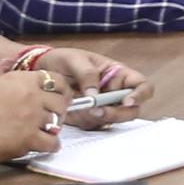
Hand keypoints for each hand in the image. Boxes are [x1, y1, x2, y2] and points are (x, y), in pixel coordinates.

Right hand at [0, 61, 65, 170]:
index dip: (60, 90)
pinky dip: (50, 146)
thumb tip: (28, 94)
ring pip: (59, 122)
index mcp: (21, 79)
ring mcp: (32, 117)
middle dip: (60, 110)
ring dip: (53, 128)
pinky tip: (43, 146)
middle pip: (62, 101)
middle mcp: (31, 95)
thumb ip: (15, 88)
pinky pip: (53, 143)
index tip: (58, 97)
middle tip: (53, 118)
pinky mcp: (29, 139)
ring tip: (44, 132)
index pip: (56, 80)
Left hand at [36, 47, 151, 123]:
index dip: (140, 95)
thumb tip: (95, 95)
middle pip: (132, 109)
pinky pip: (96, 125)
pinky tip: (74, 112)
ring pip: (114, 120)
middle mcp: (115, 92)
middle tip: (99, 111)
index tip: (127, 101)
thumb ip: (87, 74)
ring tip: (82, 110)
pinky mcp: (90, 117)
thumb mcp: (74, 60)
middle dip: (118, 113)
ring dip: (101, 118)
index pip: (141, 85)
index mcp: (118, 74)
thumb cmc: (62, 60)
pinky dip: (87, 122)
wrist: (41, 71)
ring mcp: (104, 106)